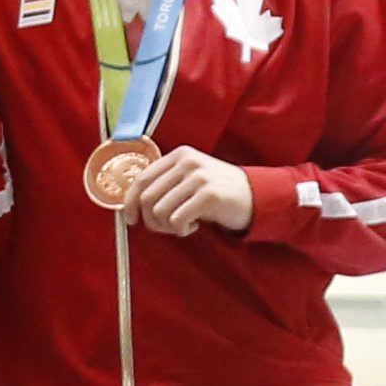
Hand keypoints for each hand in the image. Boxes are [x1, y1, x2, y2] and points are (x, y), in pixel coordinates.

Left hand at [130, 145, 252, 236]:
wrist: (255, 195)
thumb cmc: (216, 192)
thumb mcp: (189, 178)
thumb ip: (164, 184)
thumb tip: (132, 204)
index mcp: (179, 155)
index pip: (141, 180)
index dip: (130, 203)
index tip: (132, 219)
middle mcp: (187, 162)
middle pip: (147, 199)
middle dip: (152, 221)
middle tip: (167, 227)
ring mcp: (198, 177)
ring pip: (159, 212)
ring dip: (167, 227)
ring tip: (183, 224)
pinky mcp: (208, 195)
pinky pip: (177, 221)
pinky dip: (181, 230)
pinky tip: (194, 226)